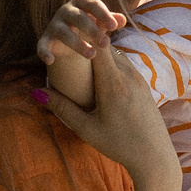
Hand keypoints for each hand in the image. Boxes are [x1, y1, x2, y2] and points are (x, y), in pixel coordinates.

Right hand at [38, 0, 125, 64]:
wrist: (70, 35)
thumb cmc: (90, 25)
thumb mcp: (101, 22)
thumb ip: (111, 20)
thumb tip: (122, 20)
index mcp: (81, 2)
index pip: (92, 4)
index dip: (103, 14)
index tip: (114, 26)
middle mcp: (66, 10)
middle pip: (79, 18)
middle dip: (93, 30)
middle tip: (106, 43)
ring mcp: (55, 24)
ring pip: (64, 33)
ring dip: (78, 44)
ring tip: (92, 55)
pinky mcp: (46, 39)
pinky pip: (42, 45)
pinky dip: (44, 52)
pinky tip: (50, 61)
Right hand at [45, 44, 177, 186]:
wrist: (154, 156)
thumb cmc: (118, 145)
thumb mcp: (85, 128)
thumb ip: (61, 108)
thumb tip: (36, 92)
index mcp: (112, 83)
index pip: (97, 45)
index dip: (82, 35)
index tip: (67, 33)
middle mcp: (128, 75)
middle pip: (106, 46)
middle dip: (87, 42)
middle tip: (68, 41)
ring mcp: (138, 78)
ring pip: (116, 54)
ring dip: (100, 53)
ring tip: (81, 56)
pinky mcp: (143, 84)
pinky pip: (125, 64)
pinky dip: (111, 63)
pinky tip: (99, 72)